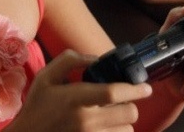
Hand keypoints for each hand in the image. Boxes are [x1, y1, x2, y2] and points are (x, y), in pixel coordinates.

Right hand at [6, 50, 152, 131]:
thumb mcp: (46, 76)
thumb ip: (70, 60)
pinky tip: (106, 128)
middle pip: (129, 114)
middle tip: (122, 102)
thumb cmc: (37, 105)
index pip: (114, 93)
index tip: (146, 87)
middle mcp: (86, 121)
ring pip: (127, 131)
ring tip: (110, 118)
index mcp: (76, 99)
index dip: (134, 89)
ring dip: (123, 123)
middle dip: (130, 106)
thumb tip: (96, 58)